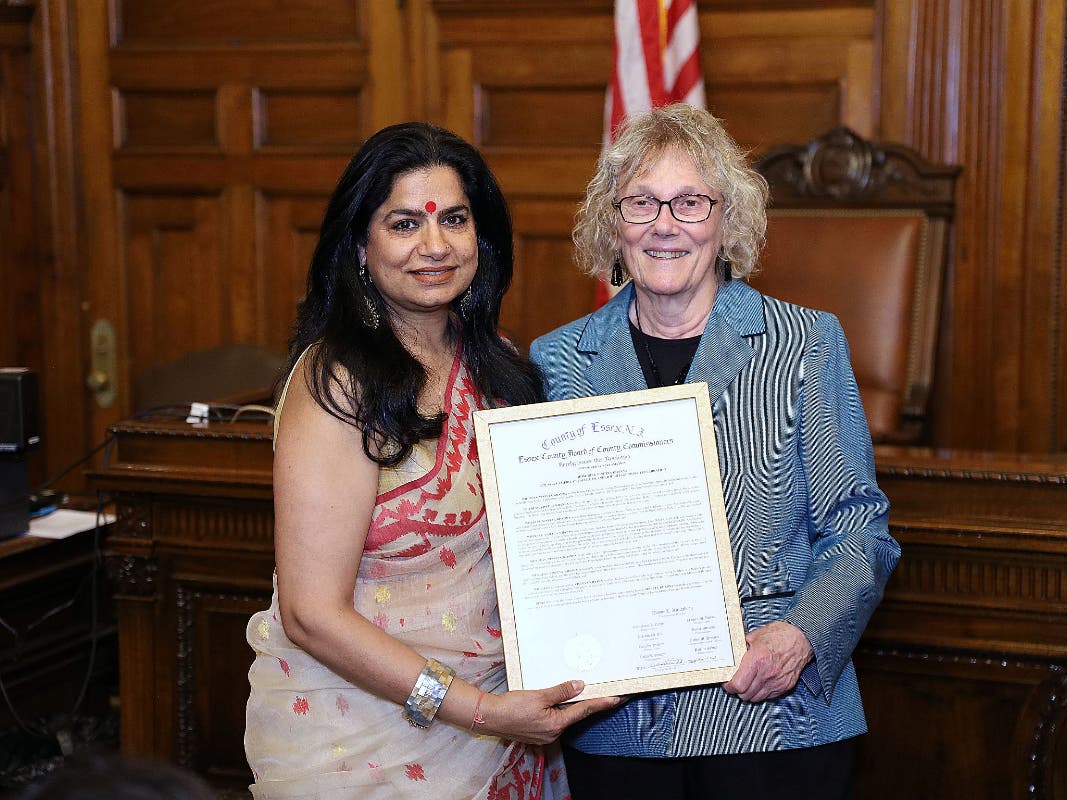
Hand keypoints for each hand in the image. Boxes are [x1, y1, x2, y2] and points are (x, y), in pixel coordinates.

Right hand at [479, 680, 619, 744]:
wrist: (489, 717)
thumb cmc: (511, 707)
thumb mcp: (538, 696)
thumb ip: (560, 691)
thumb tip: (579, 686)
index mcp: (556, 724)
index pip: (584, 710)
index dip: (602, 703)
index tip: (618, 698)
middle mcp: (553, 732)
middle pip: (576, 714)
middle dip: (589, 703)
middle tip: (605, 692)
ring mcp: (545, 734)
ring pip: (564, 716)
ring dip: (573, 705)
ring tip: (583, 692)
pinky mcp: (537, 732)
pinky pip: (554, 719)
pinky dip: (560, 709)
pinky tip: (560, 701)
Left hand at [722, 621, 812, 702]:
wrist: (801, 638)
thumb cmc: (780, 635)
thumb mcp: (755, 636)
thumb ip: (741, 647)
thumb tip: (731, 653)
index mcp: (757, 659)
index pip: (738, 684)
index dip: (729, 686)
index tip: (727, 683)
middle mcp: (767, 673)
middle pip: (745, 694)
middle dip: (738, 690)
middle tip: (736, 683)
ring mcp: (777, 681)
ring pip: (756, 698)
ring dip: (749, 693)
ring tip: (747, 683)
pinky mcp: (785, 686)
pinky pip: (768, 696)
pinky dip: (761, 692)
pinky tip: (760, 682)